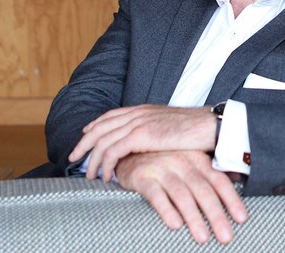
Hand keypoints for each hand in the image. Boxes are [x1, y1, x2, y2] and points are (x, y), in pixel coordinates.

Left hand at [69, 104, 216, 180]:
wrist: (211, 126)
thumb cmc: (198, 130)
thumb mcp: (171, 127)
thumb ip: (156, 132)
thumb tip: (150, 144)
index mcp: (144, 109)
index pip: (110, 116)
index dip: (94, 126)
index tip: (84, 138)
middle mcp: (137, 113)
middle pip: (99, 127)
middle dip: (84, 144)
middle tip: (73, 158)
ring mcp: (138, 123)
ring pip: (103, 141)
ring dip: (93, 160)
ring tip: (90, 175)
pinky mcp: (141, 135)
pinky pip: (113, 151)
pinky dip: (106, 165)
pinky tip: (107, 176)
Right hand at [116, 151, 247, 244]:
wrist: (129, 148)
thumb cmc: (164, 159)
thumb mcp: (189, 160)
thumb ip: (210, 173)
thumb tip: (239, 181)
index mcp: (198, 159)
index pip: (219, 181)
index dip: (231, 200)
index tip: (241, 219)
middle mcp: (182, 162)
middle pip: (203, 191)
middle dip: (216, 215)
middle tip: (225, 236)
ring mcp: (162, 168)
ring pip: (182, 194)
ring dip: (194, 217)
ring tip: (202, 237)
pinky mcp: (142, 176)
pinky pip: (156, 194)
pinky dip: (166, 210)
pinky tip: (175, 225)